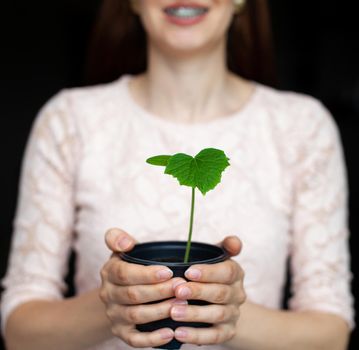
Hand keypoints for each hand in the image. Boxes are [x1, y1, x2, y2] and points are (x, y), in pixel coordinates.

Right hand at [99, 228, 186, 347]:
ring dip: (161, 311)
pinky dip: (152, 339)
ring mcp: (114, 315)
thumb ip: (119, 239)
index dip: (147, 273)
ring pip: (136, 316)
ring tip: (182, 304)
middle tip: (182, 286)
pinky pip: (135, 340)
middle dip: (160, 291)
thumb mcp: (121, 250)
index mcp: (109, 272)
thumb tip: (127, 243)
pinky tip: (170, 333)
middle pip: (133, 295)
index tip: (169, 271)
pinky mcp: (121, 333)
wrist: (117, 294)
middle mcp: (108, 295)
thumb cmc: (129, 267)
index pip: (124, 273)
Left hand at [170, 235, 245, 344]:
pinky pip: (214, 336)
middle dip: (198, 292)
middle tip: (177, 290)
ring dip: (194, 314)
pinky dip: (196, 336)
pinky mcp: (227, 332)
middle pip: (220, 293)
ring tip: (174, 312)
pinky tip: (179, 333)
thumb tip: (234, 241)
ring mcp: (233, 314)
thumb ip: (225, 246)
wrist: (223, 302)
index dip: (208, 272)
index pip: (227, 271)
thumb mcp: (218, 257)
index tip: (188, 272)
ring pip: (216, 315)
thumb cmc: (211, 274)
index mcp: (235, 273)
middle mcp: (237, 294)